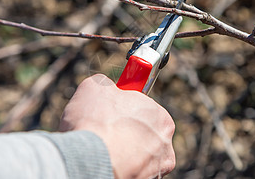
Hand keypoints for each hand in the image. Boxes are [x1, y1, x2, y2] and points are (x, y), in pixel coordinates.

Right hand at [60, 74, 175, 177]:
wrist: (89, 159)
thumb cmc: (94, 121)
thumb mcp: (95, 86)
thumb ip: (107, 84)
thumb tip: (106, 88)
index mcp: (160, 115)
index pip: (144, 109)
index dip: (125, 109)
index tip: (113, 111)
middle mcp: (165, 142)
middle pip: (143, 133)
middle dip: (126, 132)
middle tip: (105, 131)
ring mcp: (157, 167)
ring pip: (139, 155)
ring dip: (125, 152)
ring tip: (103, 149)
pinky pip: (134, 171)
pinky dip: (123, 168)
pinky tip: (108, 162)